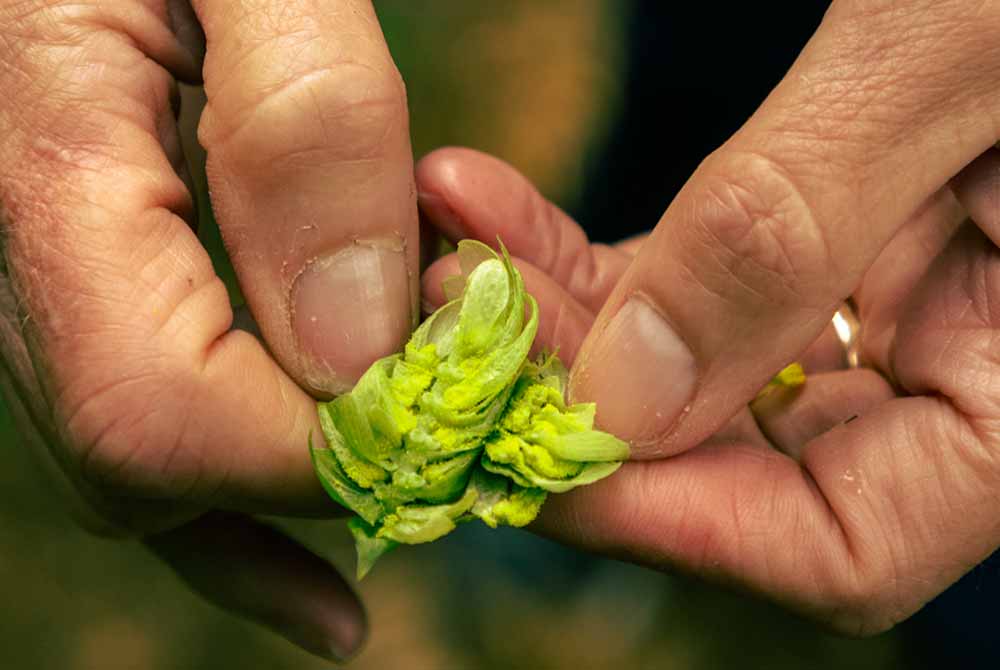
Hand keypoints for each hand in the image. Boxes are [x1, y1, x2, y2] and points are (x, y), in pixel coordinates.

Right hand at [0, 0, 416, 658]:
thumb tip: (351, 340)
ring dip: (278, 520)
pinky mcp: (88, 282)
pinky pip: (140, 423)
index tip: (459, 418)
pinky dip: (227, 514)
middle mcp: (21, 253)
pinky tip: (307, 577)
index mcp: (50, 167)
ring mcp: (45, 282)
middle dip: (319, 479)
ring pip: (140, 470)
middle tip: (457, 472)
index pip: (160, 404)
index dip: (319, 443)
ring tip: (388, 547)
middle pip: (149, 457)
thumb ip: (301, 124)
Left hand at [417, 131, 999, 633]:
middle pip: (737, 467)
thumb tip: (625, 397)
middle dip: (577, 403)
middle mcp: (953, 369)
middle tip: (453, 325)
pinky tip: (486, 198)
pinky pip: (686, 281)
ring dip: (554, 318)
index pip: (839, 547)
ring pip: (688, 373)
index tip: (531, 438)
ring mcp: (885, 306)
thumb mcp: (945, 49)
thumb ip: (786, 229)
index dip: (673, 514)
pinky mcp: (824, 235)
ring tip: (452, 243)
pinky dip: (584, 253)